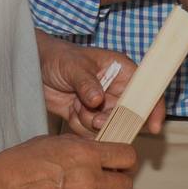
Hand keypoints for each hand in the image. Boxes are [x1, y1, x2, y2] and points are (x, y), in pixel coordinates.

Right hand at [0, 134, 135, 188]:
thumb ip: (82, 148)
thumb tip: (100, 152)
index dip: (124, 160)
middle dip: (118, 183)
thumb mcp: (55, 142)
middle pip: (125, 186)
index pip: (127, 157)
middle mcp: (90, 181)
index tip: (120, 163)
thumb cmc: (18, 166)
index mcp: (86, 155)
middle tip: (106, 182)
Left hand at [37, 33, 165, 136]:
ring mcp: (101, 105)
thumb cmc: (58, 57)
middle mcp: (115, 89)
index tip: (153, 127)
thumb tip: (98, 100)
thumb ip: (86, 82)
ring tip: (75, 106)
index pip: (146, 90)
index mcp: (121, 70)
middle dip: (110, 120)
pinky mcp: (86, 116)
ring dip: (90, 122)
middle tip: (94, 118)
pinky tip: (70, 111)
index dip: (153, 107)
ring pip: (107, 126)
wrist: (34, 67)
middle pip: (127, 115)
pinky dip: (79, 126)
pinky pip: (90, 132)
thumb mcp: (73, 66)